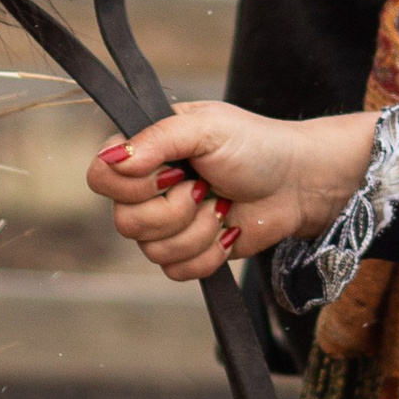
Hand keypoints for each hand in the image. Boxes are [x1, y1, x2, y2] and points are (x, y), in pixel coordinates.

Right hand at [84, 102, 378, 283]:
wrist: (298, 184)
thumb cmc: (257, 146)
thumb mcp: (209, 127)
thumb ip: (158, 138)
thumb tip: (113, 159)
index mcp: (145, 150)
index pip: (100, 177)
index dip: (132, 185)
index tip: (174, 172)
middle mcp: (148, 188)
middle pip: (125, 222)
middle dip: (176, 210)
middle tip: (206, 188)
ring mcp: (167, 223)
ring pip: (151, 251)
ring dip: (198, 231)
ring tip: (223, 206)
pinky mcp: (188, 252)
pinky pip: (175, 271)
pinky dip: (208, 254)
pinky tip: (228, 232)